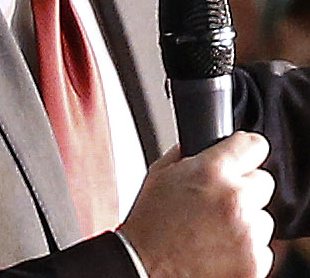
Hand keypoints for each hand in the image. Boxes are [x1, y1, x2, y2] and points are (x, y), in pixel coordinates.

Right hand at [120, 131, 274, 277]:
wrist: (145, 266)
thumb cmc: (150, 222)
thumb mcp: (162, 171)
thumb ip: (191, 153)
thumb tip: (210, 145)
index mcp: (212, 171)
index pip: (255, 145)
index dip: (247, 151)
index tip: (244, 157)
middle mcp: (234, 199)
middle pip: (263, 181)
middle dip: (245, 188)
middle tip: (220, 201)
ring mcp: (247, 234)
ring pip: (264, 217)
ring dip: (247, 221)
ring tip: (216, 229)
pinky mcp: (254, 263)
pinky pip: (263, 248)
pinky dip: (247, 249)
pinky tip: (220, 248)